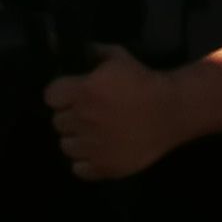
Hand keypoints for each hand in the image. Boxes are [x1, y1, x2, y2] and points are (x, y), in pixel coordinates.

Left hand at [42, 45, 188, 180]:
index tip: (71, 94)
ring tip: (92, 133)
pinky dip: (85, 162)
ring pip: (65, 146)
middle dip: (70, 116)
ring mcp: (92, 147)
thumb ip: (94, 53)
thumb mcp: (119, 57)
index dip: (60, 94)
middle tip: (86, 113)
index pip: (50, 97)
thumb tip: (78, 52)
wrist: (171, 111)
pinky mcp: (103, 167)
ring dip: (76, 139)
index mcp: (84, 92)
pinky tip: (97, 151)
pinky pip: (78, 169)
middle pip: (57, 122)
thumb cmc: (144, 81)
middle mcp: (83, 120)